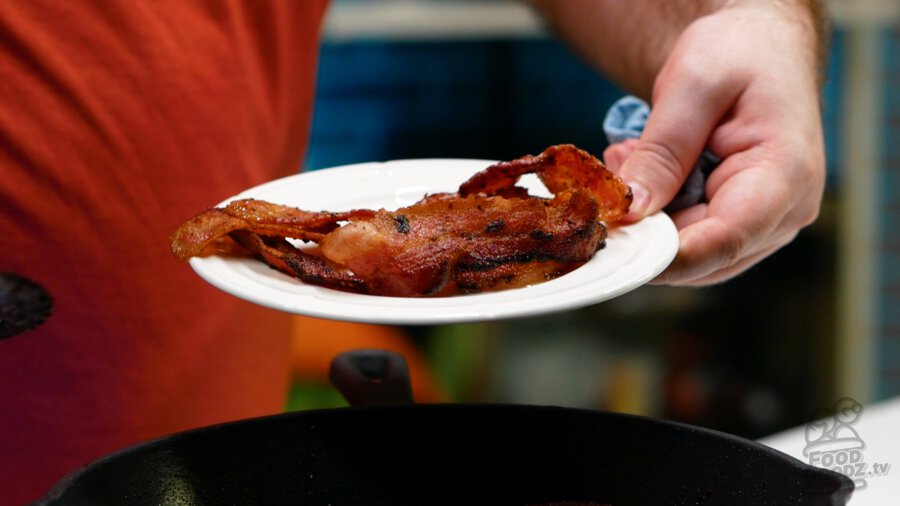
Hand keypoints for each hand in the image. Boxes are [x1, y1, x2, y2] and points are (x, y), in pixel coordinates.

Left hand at [603, 4, 825, 285]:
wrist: (761, 46)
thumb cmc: (738, 53)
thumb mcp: (692, 84)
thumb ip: (663, 151)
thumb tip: (632, 210)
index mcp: (786, 175)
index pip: (725, 240)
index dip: (664, 254)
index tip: (613, 239)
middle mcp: (785, 212)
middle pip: (703, 256)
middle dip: (647, 228)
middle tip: (612, 173)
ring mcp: (766, 223)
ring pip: (692, 255)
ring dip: (649, 218)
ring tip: (632, 157)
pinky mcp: (744, 223)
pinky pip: (691, 238)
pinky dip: (658, 212)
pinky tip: (645, 170)